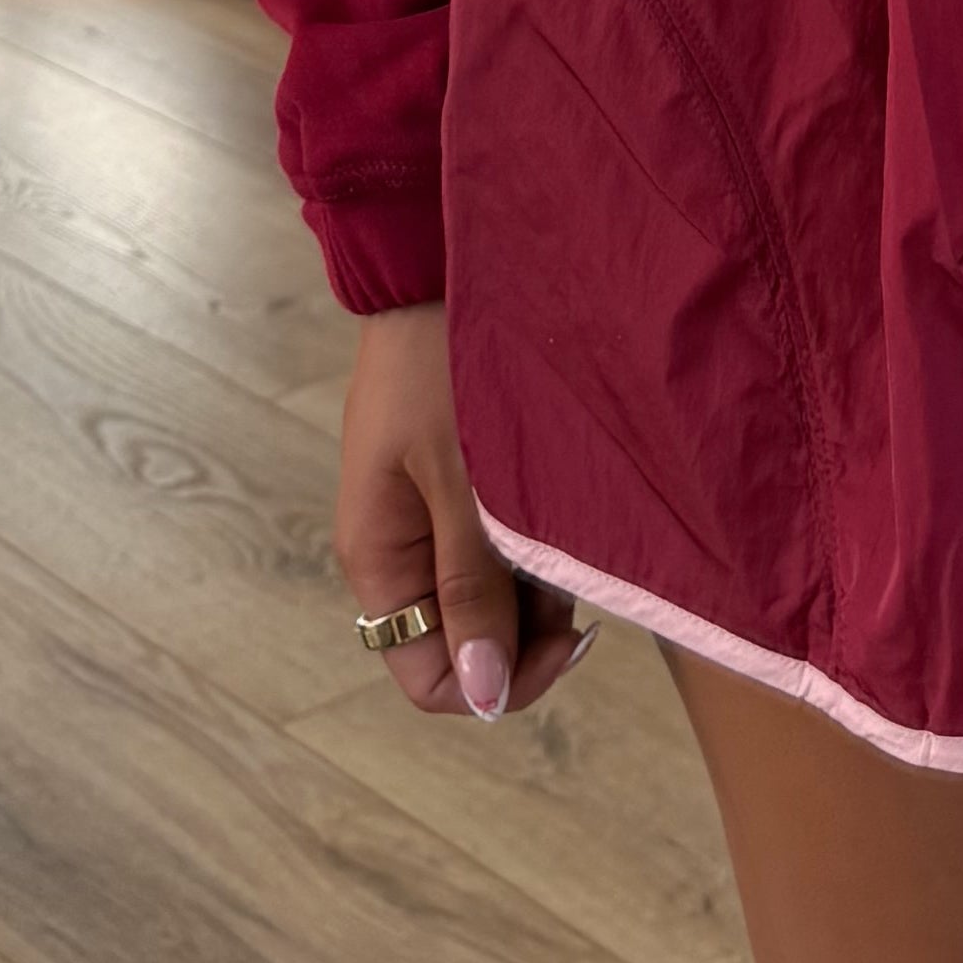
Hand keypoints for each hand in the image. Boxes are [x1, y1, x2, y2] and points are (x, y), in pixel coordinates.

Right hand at [335, 302, 587, 720]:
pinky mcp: (462, 488)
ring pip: (493, 598)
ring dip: (541, 585)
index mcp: (380, 560)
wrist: (433, 267)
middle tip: (582, 578)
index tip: (564, 638)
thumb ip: (472, 587)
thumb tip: (482, 694)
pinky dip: (540, 545)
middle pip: (467, 644)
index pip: (430, 677)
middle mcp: (402, 553)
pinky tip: (568, 504)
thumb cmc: (442, 367)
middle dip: (528, 631)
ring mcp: (433, 520)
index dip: (497, 682)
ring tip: (577, 526)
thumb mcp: (462, 482)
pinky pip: (502, 550)